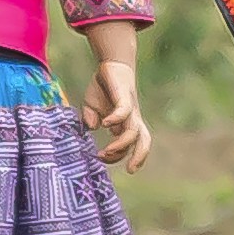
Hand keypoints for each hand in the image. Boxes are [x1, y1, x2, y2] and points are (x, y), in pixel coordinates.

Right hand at [77, 45, 152, 174]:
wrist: (111, 64)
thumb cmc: (103, 88)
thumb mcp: (91, 107)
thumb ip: (89, 119)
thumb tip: (92, 128)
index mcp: (126, 125)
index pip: (128, 146)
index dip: (116, 156)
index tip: (99, 157)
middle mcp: (132, 119)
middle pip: (144, 141)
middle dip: (139, 157)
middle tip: (129, 170)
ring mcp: (130, 109)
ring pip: (136, 132)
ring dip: (122, 145)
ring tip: (107, 151)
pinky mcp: (124, 96)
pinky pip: (124, 111)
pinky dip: (116, 119)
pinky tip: (104, 123)